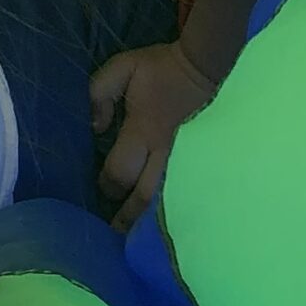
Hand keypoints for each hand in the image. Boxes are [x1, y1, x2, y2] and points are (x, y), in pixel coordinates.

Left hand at [90, 41, 218, 232]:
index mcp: (144, 130)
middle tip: (116, 231)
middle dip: (128, 216)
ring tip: (141, 238)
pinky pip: (191, 192)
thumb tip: (95, 128)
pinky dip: (179, 209)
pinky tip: (174, 222)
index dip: (107, 185)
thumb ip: (100, 93)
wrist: (209, 66)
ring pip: (170, 201)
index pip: (120, 170)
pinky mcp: (207, 161)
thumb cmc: (163, 70)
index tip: (102, 190)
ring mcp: (189, 160)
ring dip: (153, 220)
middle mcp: (166, 152)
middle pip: (145, 196)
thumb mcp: (124, 68)